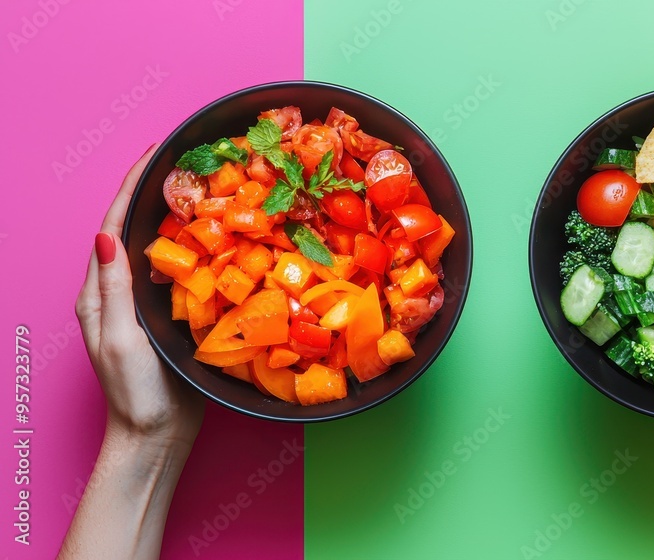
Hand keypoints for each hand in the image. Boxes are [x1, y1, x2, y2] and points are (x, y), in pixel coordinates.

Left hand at [75, 144, 204, 448]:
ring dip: (174, 215)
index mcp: (99, 294)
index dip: (130, 188)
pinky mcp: (169, 317)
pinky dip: (195, 247)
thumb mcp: (119, 340)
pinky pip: (181, 271)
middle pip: (132, 228)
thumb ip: (115, 290)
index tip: (153, 153)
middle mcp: (119, 293)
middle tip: (184, 161)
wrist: (155, 436)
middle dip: (152, 191)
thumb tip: (108, 237)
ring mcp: (144, 305)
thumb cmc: (134, 393)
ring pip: (157, 248)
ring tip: (202, 187)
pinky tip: (216, 237)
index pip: (111, 227)